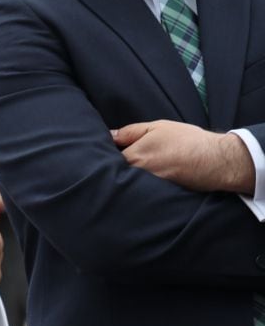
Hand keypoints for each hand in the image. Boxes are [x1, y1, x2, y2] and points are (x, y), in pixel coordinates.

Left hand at [113, 120, 253, 193]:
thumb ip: (130, 132)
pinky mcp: (161, 197)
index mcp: (135, 156)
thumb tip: (110, 135)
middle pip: (118, 175)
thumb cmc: (188, 141)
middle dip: (116, 170)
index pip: (108, 160)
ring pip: (130, 185)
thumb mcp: (157, 127)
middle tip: (122, 165)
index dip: (107, 157)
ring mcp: (150, 188)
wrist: (217, 160)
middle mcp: (139, 175)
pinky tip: (146, 185)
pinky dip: (142, 190)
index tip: (109, 154)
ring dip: (129, 181)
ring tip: (138, 173)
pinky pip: (145, 193)